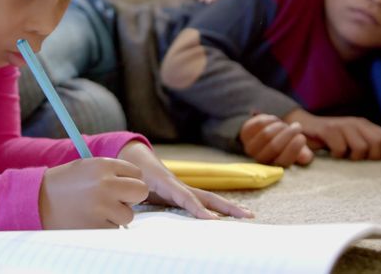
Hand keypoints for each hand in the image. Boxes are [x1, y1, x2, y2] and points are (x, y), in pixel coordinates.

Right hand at [39, 157, 148, 228]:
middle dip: (131, 197)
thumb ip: (112, 171)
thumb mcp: (87, 166)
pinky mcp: (96, 227)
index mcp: (103, 165)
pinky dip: (104, 227)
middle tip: (117, 200)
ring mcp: (102, 207)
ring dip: (116, 215)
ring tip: (97, 210)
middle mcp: (105, 184)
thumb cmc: (65, 183)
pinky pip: (114, 229)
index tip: (120, 186)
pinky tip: (89, 220)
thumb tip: (137, 181)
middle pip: (140, 191)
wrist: (38, 200)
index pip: (137, 173)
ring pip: (128, 215)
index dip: (129, 181)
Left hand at [117, 141, 252, 218]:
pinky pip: (204, 201)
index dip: (198, 209)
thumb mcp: (131, 184)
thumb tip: (134, 206)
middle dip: (227, 207)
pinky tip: (230, 216)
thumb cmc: (133, 173)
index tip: (213, 221)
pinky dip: (218, 208)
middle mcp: (179, 185)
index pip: (185, 198)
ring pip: (209, 199)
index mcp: (166, 183)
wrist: (136, 159)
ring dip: (228, 208)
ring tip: (248, 215)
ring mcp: (184, 189)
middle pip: (207, 196)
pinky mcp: (184, 193)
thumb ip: (133, 195)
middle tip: (247, 216)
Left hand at [239, 113, 313, 166]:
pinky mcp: (245, 134)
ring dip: (280, 126)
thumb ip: (303, 153)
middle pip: (274, 147)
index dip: (293, 149)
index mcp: (276, 167)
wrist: (270, 132)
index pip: (283, 162)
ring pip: (266, 134)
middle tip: (297, 126)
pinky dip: (270, 119)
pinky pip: (258, 124)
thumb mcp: (299, 149)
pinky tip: (274, 120)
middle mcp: (261, 160)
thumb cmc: (288, 143)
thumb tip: (306, 157)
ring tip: (285, 124)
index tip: (301, 137)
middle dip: (288, 134)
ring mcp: (251, 147)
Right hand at [283, 109, 380, 160]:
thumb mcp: (352, 139)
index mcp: (364, 124)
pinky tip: (332, 155)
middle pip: (377, 143)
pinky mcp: (327, 130)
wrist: (305, 126)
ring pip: (362, 147)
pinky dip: (338, 156)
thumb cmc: (331, 139)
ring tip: (345, 158)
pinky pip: (341, 148)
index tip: (372, 162)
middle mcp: (356, 122)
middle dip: (371, 158)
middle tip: (358, 161)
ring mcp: (342, 125)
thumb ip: (367, 144)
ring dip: (354, 158)